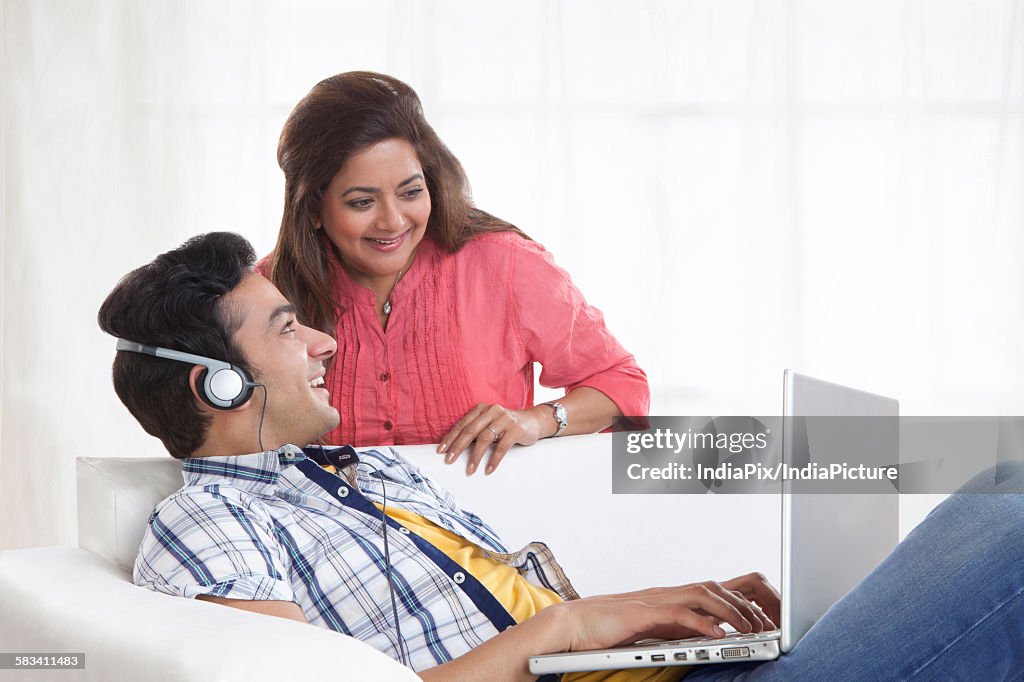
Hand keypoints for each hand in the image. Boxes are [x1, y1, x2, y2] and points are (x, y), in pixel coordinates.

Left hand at [437, 403, 549, 474]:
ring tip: (470, 470)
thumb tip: (456, 447)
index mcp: (482, 409)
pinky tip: (488, 469)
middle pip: (470, 430)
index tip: (441, 450)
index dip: (451, 437)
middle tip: (449, 460)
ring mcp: (504, 419)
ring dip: (475, 456)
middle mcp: (492, 411)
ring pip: (485, 438)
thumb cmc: (507, 425)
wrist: (533, 421)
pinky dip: (494, 459)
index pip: (462, 424)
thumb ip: (476, 430)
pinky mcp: (516, 429)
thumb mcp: (490, 422)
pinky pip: (502, 446)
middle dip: (458, 447)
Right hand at [552, 575, 779, 652]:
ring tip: (750, 628)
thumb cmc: (608, 629)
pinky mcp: (642, 613)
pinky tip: (718, 634)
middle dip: (744, 604)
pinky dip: (702, 622)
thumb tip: (706, 636)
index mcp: (670, 597)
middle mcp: (666, 593)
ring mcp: (654, 600)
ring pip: (702, 594)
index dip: (741, 599)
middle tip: (765, 624)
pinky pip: (678, 613)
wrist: (573, 624)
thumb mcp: (651, 629)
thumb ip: (676, 628)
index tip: (762, 617)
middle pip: (714, 586)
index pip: (713, 589)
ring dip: (730, 610)